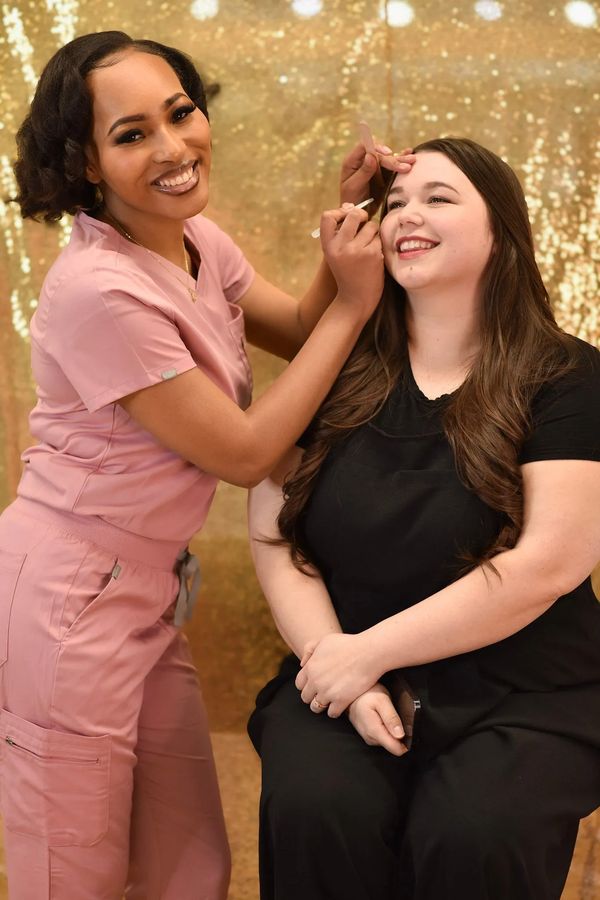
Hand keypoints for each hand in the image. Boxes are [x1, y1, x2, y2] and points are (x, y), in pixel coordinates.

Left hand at [295, 632, 379, 716]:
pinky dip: (335, 710)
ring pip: (316, 707)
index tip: (314, 685)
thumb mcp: (324, 640)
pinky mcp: (341, 701)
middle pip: (306, 697)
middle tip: (323, 693)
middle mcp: (315, 681)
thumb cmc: (348, 644)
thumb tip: (303, 664)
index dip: (306, 685)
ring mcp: (327, 692)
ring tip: (331, 700)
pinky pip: (332, 713)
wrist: (368, 653)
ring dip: (323, 705)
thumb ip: (310, 649)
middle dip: (313, 696)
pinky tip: (341, 704)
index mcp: (310, 667)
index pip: (299, 684)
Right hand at [319, 204, 383, 320]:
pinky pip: (379, 239)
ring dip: (373, 233)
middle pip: (354, 214)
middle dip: (362, 216)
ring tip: (367, 247)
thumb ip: (341, 231)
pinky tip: (373, 258)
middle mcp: (340, 247)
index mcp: (328, 246)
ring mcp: (357, 251)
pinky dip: (378, 245)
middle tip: (363, 223)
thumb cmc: (347, 273)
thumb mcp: (336, 253)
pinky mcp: (373, 255)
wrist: (355, 300)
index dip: (339, 212)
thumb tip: (349, 205)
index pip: (327, 216)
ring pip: (371, 226)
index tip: (346, 218)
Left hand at [340, 142, 415, 208]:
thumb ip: (363, 172)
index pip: (365, 146)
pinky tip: (409, 153)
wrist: (356, 213)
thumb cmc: (350, 200)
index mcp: (353, 161)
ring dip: (401, 160)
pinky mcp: (383, 175)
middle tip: (406, 166)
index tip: (388, 153)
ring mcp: (374, 168)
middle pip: (381, 155)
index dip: (377, 147)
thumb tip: (371, 156)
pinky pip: (392, 166)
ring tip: (413, 160)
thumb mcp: (354, 187)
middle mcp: (364, 161)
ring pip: (389, 160)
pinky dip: (401, 160)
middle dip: (394, 160)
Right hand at [348, 683, 407, 756]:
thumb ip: (391, 718)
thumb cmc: (365, 694)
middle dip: (399, 733)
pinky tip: (383, 717)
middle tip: (394, 716)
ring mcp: (368, 737)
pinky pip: (383, 736)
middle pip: (394, 745)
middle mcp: (370, 738)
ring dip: (392, 730)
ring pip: (389, 741)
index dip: (406, 742)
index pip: (395, 749)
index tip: (408, 731)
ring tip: (387, 715)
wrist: (350, 693)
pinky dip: (386, 728)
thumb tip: (400, 735)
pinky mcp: (368, 735)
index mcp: (374, 731)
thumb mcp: (382, 701)